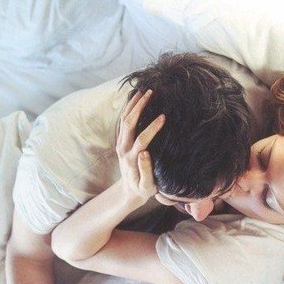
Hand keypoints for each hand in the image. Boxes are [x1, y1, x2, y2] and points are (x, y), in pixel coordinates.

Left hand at [116, 89, 164, 206]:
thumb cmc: (142, 190)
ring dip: (133, 104)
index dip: (152, 128)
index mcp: (131, 159)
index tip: (163, 117)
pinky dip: (128, 109)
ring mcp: (120, 144)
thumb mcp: (147, 186)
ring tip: (143, 91)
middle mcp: (123, 149)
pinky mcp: (120, 141)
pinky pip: (122, 121)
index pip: (142, 140)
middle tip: (151, 93)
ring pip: (123, 120)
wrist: (128, 192)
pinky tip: (135, 99)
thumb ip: (146, 170)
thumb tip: (144, 153)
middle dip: (139, 107)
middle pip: (128, 123)